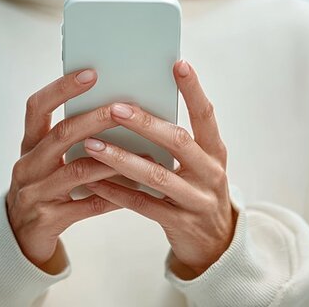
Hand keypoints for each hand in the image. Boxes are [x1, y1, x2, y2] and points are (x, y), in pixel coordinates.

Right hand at [7, 69, 120, 272]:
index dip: (61, 88)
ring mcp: (34, 193)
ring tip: (144, 154)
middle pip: (61, 135)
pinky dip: (112, 197)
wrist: (20, 236)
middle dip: (94, 119)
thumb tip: (119, 109)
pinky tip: (135, 190)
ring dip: (112, 160)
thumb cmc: (44, 188)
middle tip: (122, 107)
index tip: (91, 73)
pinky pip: (85, 206)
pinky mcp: (47, 219)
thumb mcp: (49, 161)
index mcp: (29, 145)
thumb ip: (72, 138)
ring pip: (76, 171)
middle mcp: (28, 165)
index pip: (38, 107)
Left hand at [83, 60, 234, 278]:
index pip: (206, 116)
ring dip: (122, 158)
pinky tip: (94, 182)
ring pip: (157, 175)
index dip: (193, 90)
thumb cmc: (198, 193)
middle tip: (115, 107)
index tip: (178, 64)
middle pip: (178, 142)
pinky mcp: (180, 223)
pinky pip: (144, 204)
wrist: (216, 245)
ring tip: (92, 144)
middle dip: (145, 123)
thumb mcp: (199, 166)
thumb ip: (177, 142)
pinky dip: (117, 192)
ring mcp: (197, 200)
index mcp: (216, 152)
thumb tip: (136, 106)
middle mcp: (210, 173)